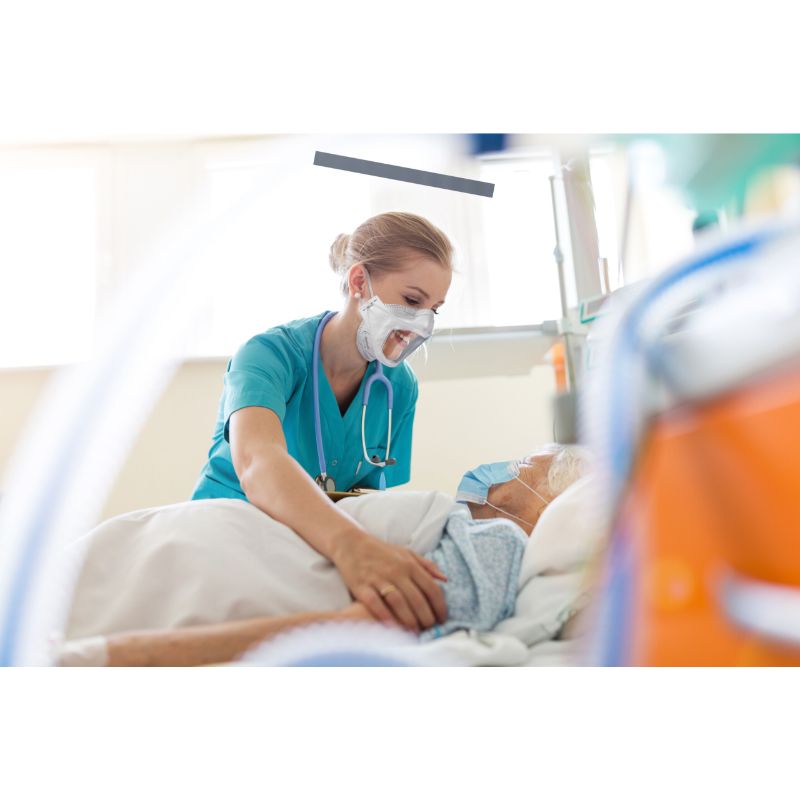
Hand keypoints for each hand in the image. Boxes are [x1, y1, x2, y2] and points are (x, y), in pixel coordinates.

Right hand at [331, 530, 447, 632]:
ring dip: (409, 620)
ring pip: (399, 602)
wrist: (350, 544)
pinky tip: (392, 627)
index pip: (431, 588)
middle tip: (431, 629)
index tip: (443, 618)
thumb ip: (426, 565)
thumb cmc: (381, 550)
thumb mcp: (406, 552)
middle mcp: (396, 571)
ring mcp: (378, 579)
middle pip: (417, 598)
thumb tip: (445, 579)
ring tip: (416, 632)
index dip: (440, 605)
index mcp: (409, 564)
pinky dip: (385, 616)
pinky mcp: (361, 586)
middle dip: (427, 617)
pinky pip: (375, 604)